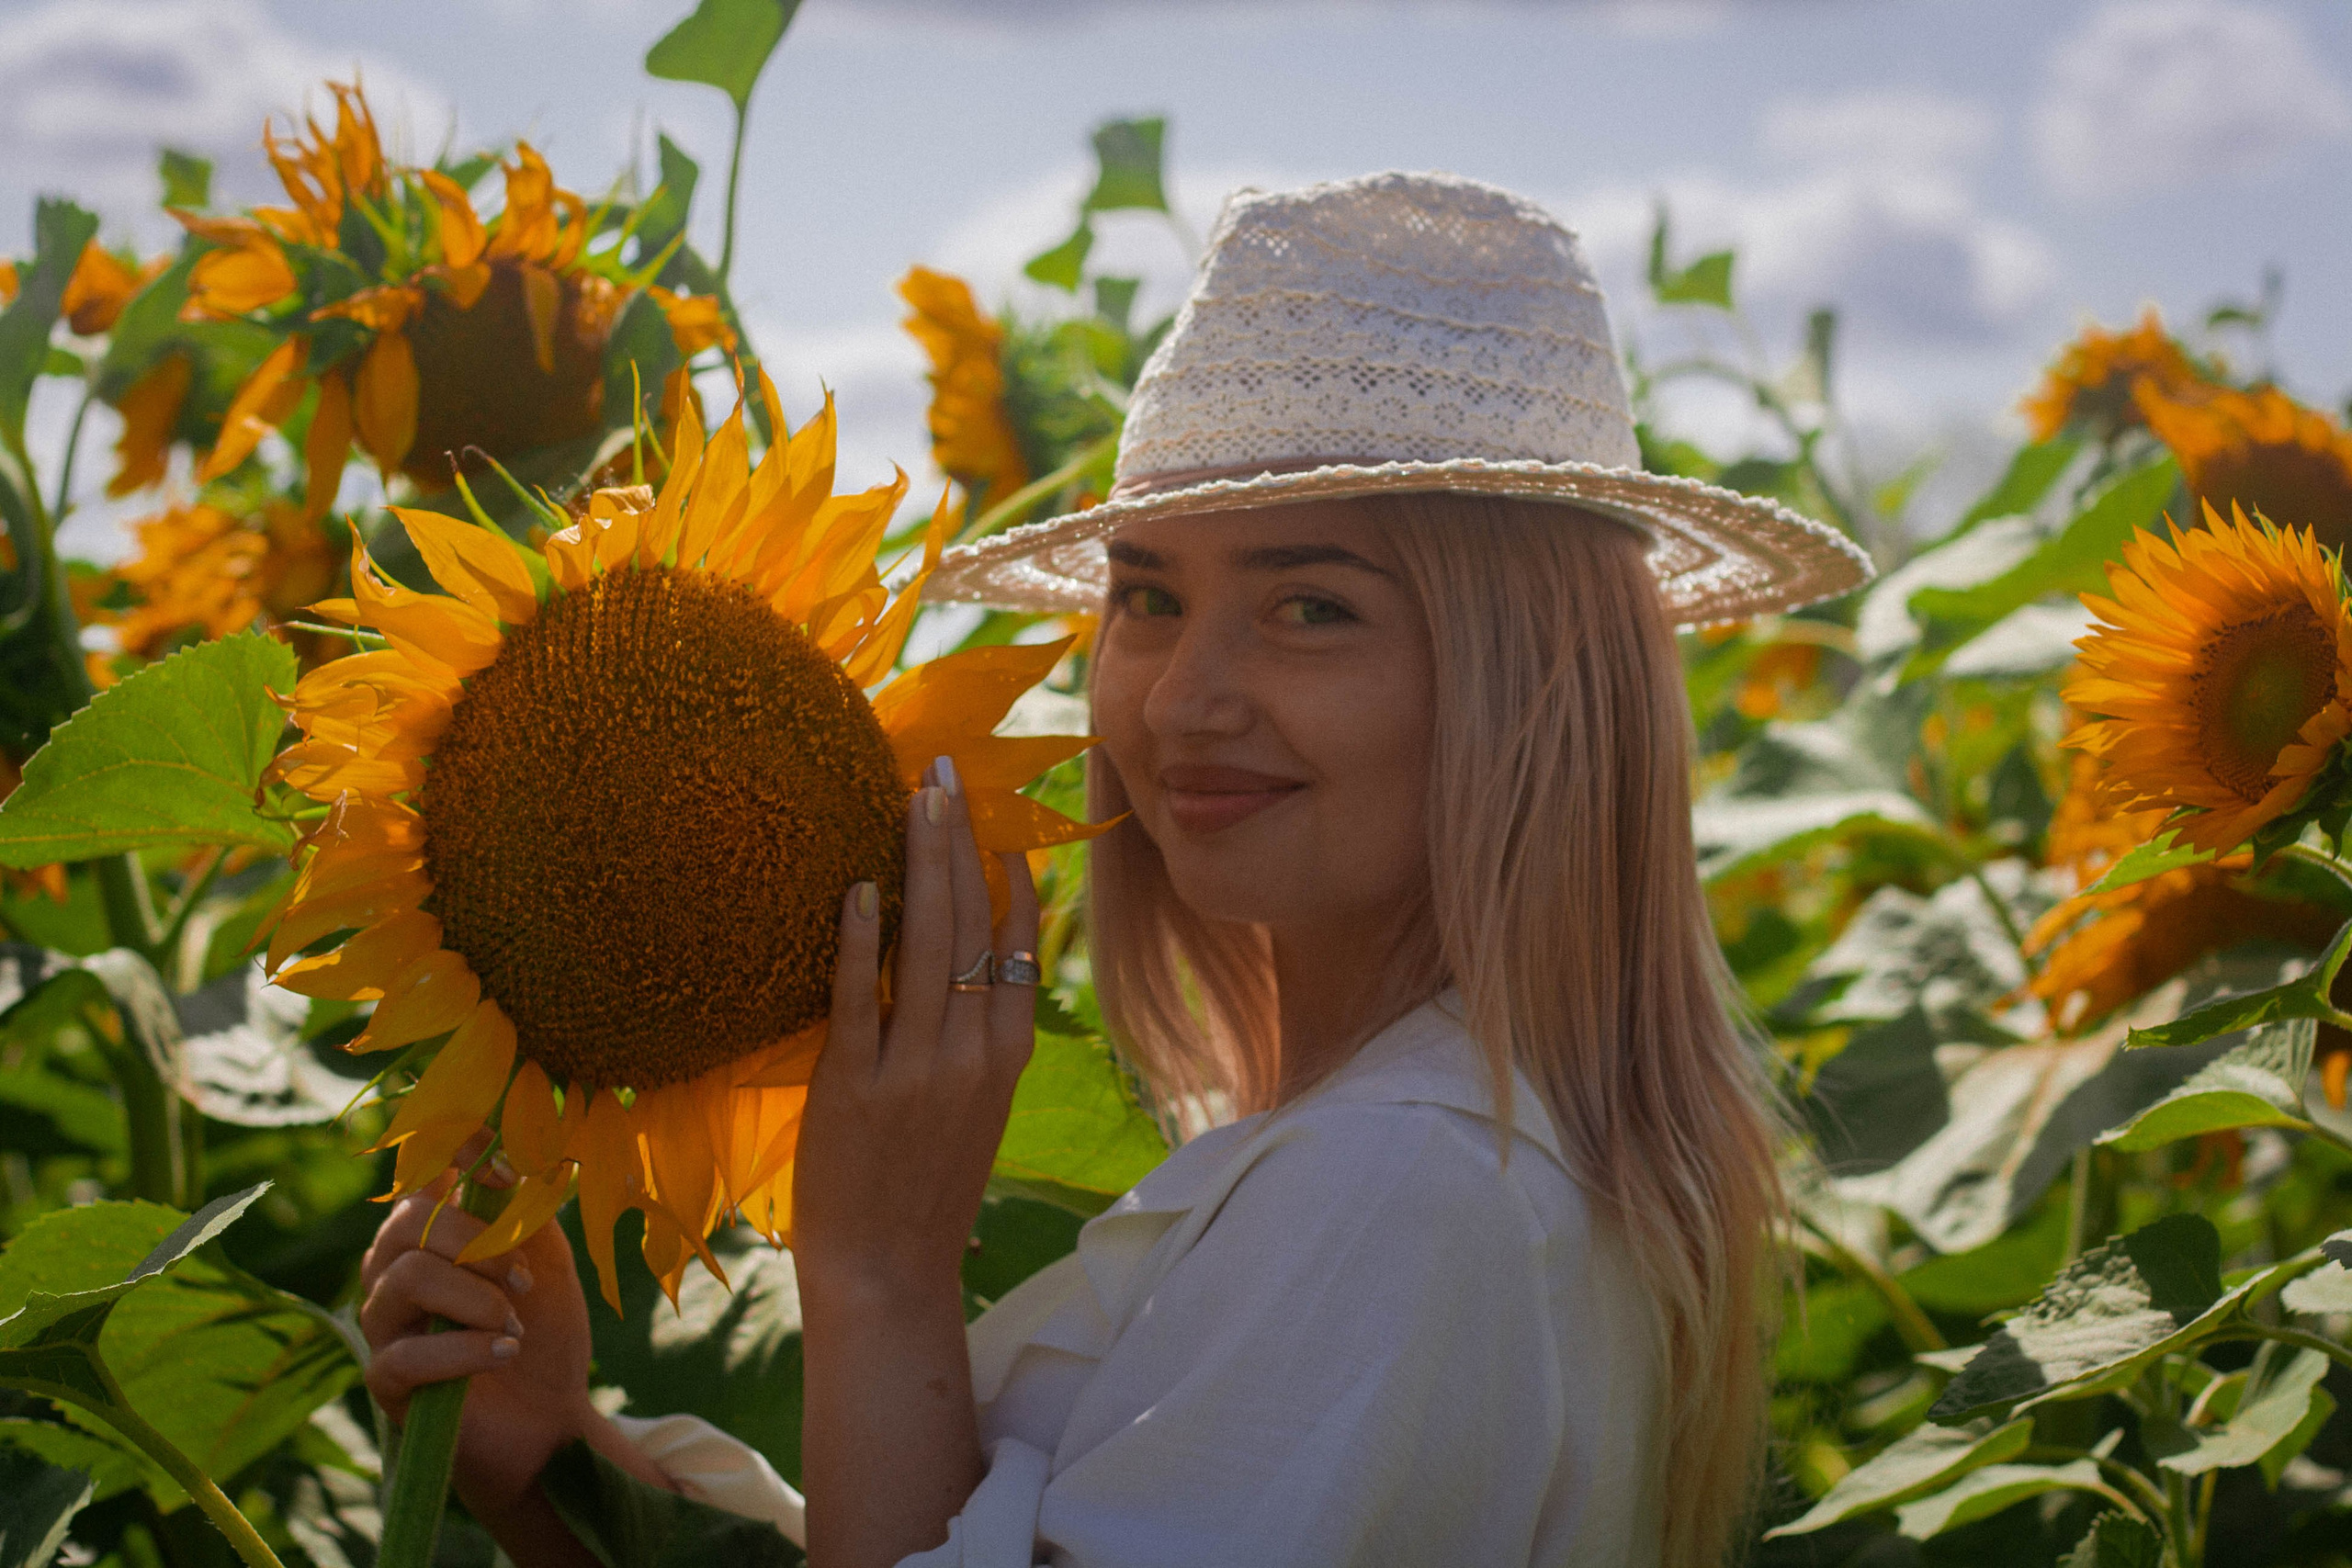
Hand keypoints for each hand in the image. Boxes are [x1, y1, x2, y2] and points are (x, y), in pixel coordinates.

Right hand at [357, 1151, 598, 1518]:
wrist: (550, 1417)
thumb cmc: (543, 1331)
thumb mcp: (547, 1261)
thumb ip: (524, 1211)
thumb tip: (510, 1160)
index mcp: (431, 1231)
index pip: (420, 1170)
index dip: (453, 1153)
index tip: (505, 1171)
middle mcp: (394, 1268)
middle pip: (408, 1221)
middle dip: (477, 1242)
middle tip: (523, 1278)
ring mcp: (383, 1324)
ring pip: (407, 1278)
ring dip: (477, 1298)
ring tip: (515, 1326)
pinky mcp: (384, 1380)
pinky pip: (406, 1353)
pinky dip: (466, 1350)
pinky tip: (504, 1353)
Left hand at [793, 754, 1041, 1297]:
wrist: (886, 1277)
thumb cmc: (923, 1190)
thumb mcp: (975, 1108)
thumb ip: (976, 1037)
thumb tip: (970, 962)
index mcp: (1006, 1055)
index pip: (1013, 941)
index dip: (1002, 870)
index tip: (987, 812)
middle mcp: (971, 1054)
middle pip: (972, 923)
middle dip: (958, 839)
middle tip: (943, 771)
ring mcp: (915, 1070)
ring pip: (927, 946)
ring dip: (920, 863)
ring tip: (912, 799)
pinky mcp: (854, 1088)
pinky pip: (860, 999)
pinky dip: (861, 941)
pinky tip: (860, 888)